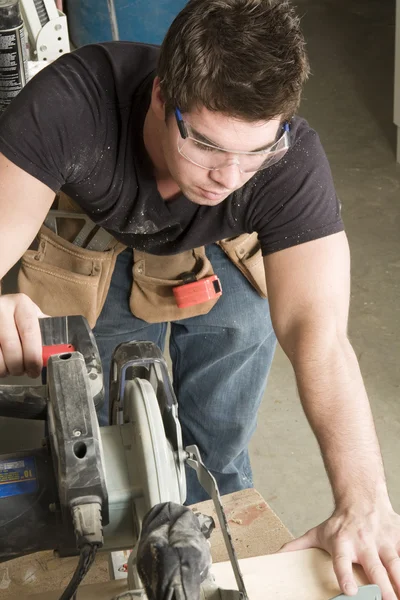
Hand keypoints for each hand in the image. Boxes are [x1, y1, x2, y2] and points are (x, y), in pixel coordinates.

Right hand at [0, 293, 46, 377]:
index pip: (29, 332)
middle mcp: (2, 308)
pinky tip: (2, 365)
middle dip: (19, 366)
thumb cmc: (18, 316)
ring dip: (5, 369)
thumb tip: (64, 350)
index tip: (36, 370)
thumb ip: (45, 330)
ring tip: (11, 369)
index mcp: (21, 304)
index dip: (33, 356)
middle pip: (11, 347)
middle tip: (23, 372)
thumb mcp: (31, 316)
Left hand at [279, 503, 399, 599]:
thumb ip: (299, 545)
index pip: (342, 561)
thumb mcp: (318, 532)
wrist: (362, 497)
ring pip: (396, 564)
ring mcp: (383, 541)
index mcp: (342, 543)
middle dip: (382, 588)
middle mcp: (364, 543)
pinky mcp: (398, 538)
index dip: (344, 575)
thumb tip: (278, 554)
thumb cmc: (340, 521)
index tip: (349, 591)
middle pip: (375, 568)